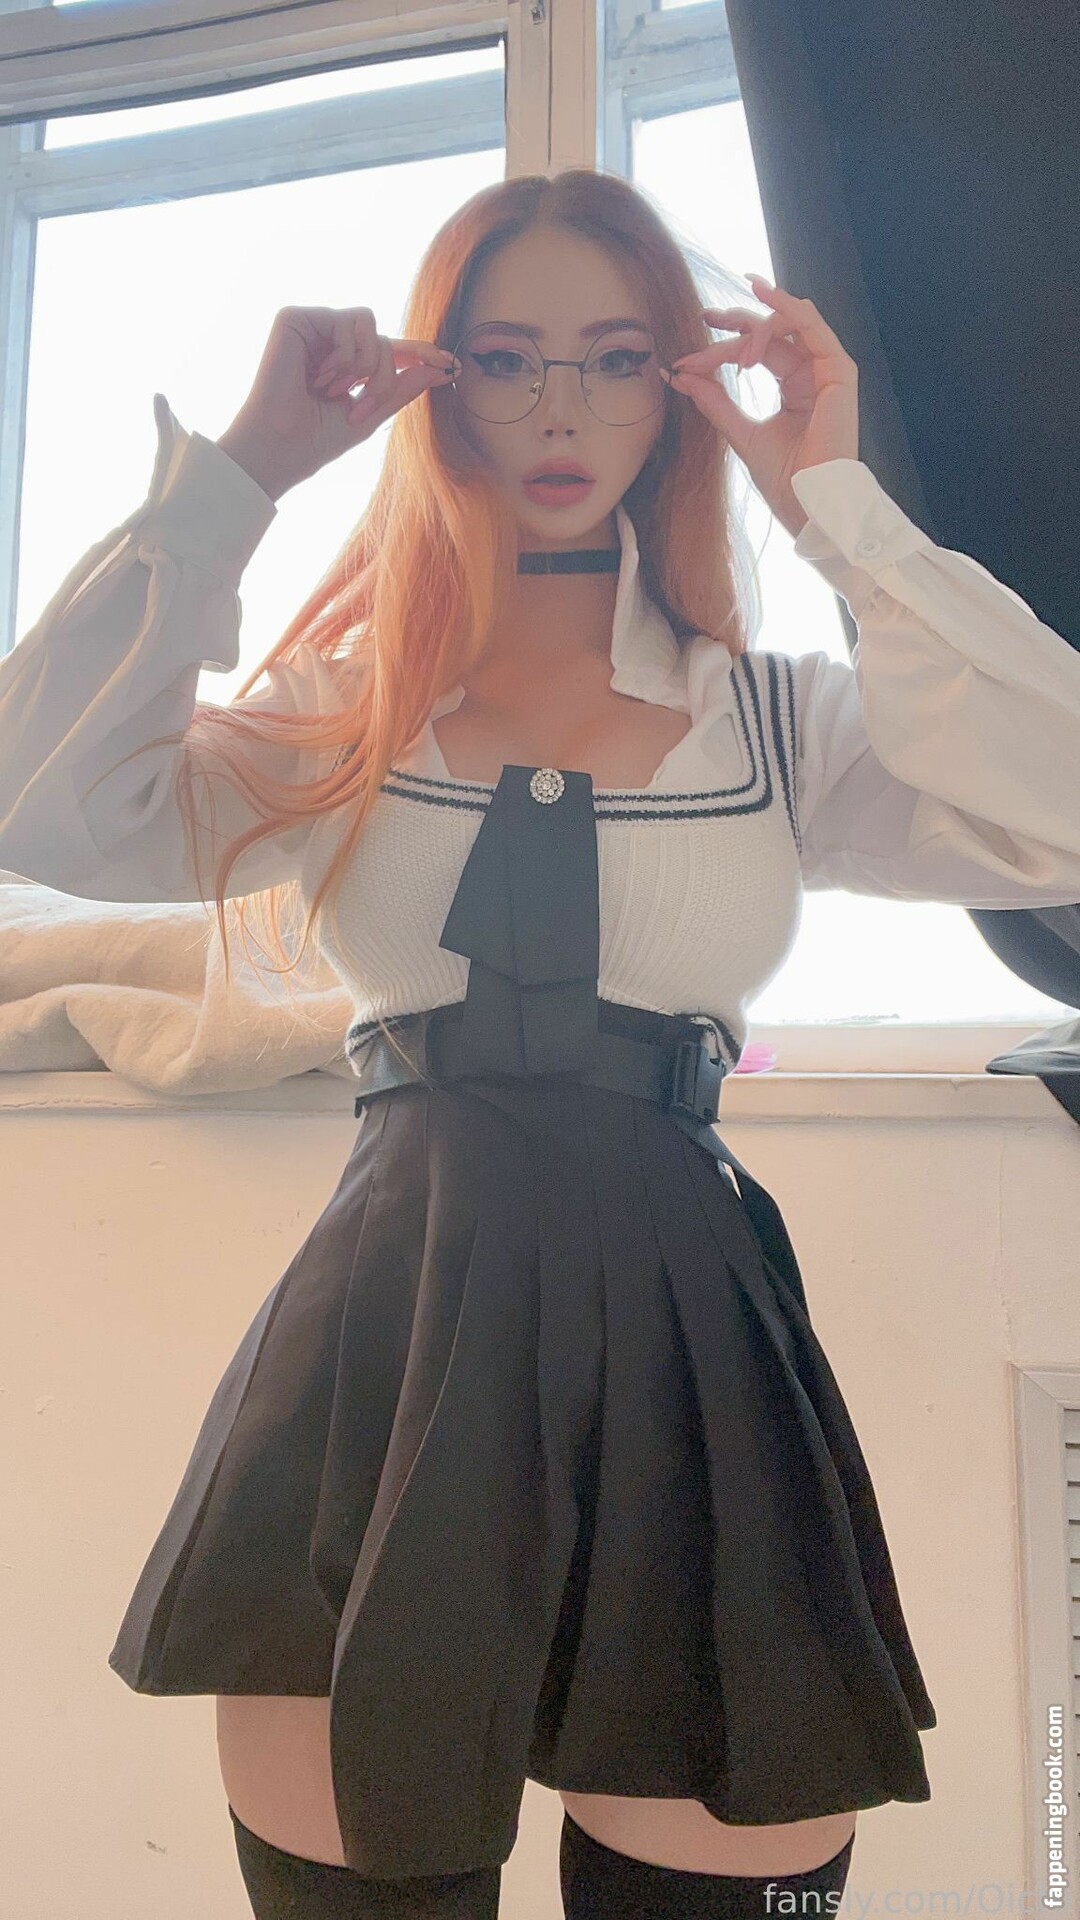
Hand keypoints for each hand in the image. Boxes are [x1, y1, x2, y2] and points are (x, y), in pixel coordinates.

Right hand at [220, 305, 460, 495]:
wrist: (280, 448)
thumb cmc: (316, 440)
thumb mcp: (370, 415)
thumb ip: (402, 389)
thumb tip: (439, 368)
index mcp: (347, 365)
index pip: (391, 350)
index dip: (420, 353)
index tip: (450, 364)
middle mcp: (331, 343)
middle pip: (384, 339)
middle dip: (383, 376)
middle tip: (362, 405)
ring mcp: (314, 329)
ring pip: (369, 324)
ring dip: (364, 363)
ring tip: (335, 389)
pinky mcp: (296, 318)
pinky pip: (347, 320)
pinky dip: (344, 354)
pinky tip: (320, 376)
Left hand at [662, 275, 858, 539]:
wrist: (808, 500)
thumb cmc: (784, 478)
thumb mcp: (740, 432)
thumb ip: (715, 402)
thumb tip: (679, 375)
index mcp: (794, 386)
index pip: (757, 350)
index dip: (720, 348)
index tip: (684, 362)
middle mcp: (811, 373)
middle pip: (771, 332)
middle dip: (735, 321)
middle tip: (704, 317)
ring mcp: (826, 370)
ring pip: (786, 325)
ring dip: (752, 323)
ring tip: (725, 332)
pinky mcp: (837, 370)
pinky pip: (811, 324)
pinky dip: (786, 306)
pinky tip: (762, 295)